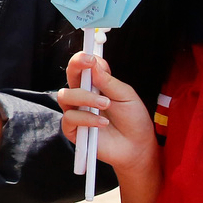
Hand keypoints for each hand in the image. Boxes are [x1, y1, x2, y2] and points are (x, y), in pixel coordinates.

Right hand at [57, 52, 157, 178]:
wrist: (137, 146)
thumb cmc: (133, 119)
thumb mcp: (126, 95)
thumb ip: (108, 81)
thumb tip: (94, 64)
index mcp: (95, 85)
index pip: (83, 66)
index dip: (83, 58)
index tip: (91, 56)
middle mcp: (83, 96)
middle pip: (70, 75)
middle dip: (76, 66)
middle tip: (90, 65)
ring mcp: (76, 112)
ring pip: (65, 96)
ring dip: (85, 97)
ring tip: (106, 104)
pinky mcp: (74, 130)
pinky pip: (69, 118)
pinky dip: (86, 119)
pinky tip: (102, 123)